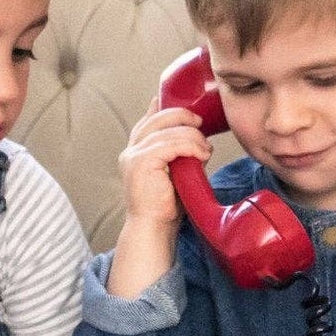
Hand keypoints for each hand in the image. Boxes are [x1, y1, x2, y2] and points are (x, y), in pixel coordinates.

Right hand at [119, 104, 213, 226]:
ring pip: (169, 131)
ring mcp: (134, 156)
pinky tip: (202, 154)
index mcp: (134, 152)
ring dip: (193, 137)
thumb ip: (177, 154)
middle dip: (182, 116)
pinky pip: (172, 144)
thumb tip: (197, 138)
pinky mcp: (143, 163)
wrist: (153, 228)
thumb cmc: (165, 207)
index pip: (147, 121)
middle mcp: (130, 151)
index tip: (184, 107)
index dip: (162, 108)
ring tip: (205, 149)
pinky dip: (191, 146)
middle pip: (157, 119)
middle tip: (201, 125)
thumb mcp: (173, 173)